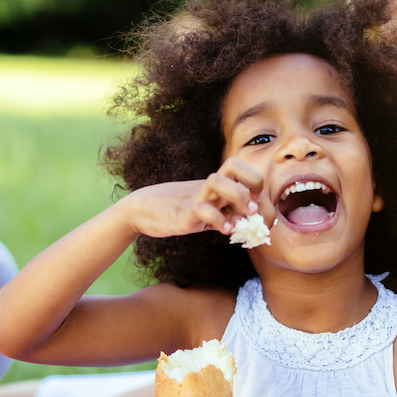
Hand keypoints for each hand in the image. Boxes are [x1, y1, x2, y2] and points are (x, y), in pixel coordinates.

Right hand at [125, 158, 274, 241]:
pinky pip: (201, 209)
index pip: (238, 167)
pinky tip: (224, 231)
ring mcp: (193, 198)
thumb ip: (226, 214)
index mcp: (213, 185)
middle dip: (252, 183)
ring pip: (218, 182)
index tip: (257, 200)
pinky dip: (217, 220)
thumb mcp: (205, 211)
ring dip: (237, 197)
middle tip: (253, 207)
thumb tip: (251, 223)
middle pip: (233, 166)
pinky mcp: (182, 214)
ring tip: (243, 217)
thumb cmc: (176, 211)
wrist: (139, 210)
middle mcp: (206, 187)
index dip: (254, 179)